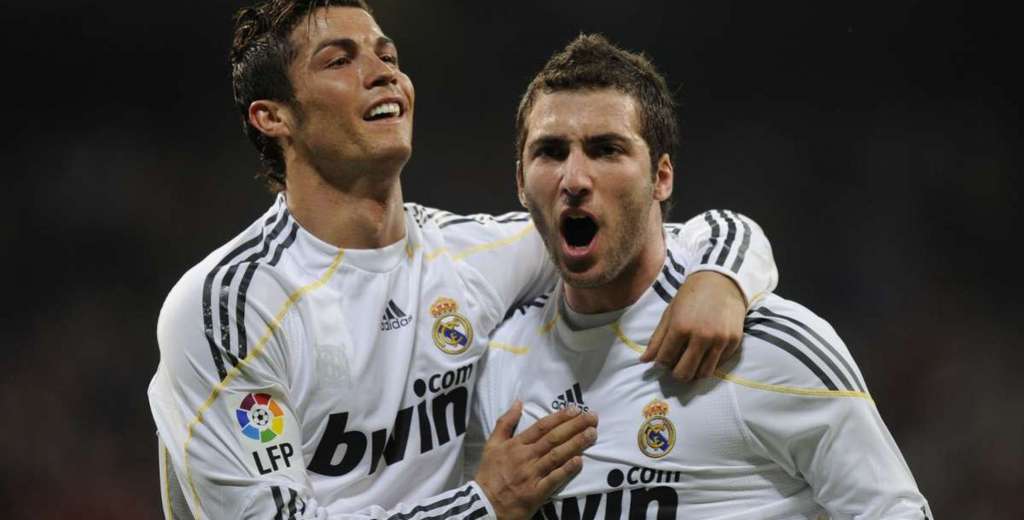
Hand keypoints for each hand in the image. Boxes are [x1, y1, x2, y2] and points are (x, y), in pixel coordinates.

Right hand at [474, 401, 597, 519]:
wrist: (484, 504)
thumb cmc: (489, 473)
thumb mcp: (491, 444)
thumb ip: (505, 423)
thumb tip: (518, 402)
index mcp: (516, 444)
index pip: (541, 426)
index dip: (560, 417)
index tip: (575, 409)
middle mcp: (526, 457)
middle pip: (553, 438)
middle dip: (574, 426)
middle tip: (592, 417)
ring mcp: (532, 474)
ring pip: (556, 455)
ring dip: (576, 443)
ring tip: (592, 434)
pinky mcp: (536, 492)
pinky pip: (554, 479)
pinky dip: (566, 470)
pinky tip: (579, 461)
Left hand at [640, 271, 745, 380]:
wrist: (721, 281)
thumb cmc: (691, 296)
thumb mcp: (670, 313)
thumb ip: (657, 339)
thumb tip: (643, 361)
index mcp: (680, 327)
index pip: (665, 360)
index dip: (662, 363)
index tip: (664, 358)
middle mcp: (701, 336)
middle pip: (684, 373)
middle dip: (676, 373)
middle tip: (677, 366)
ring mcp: (719, 340)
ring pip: (703, 373)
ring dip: (694, 373)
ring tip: (691, 363)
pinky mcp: (734, 342)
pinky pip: (719, 364)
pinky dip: (710, 364)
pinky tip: (705, 354)